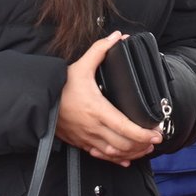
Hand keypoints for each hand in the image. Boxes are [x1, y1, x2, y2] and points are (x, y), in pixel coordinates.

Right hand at [56, 32, 164, 166]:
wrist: (38, 102)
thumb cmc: (60, 86)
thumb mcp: (81, 66)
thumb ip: (100, 50)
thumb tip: (117, 36)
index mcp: (97, 109)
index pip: (125, 127)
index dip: (143, 134)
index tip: (157, 134)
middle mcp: (93, 127)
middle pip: (123, 144)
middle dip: (142, 145)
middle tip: (155, 142)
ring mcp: (87, 138)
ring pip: (114, 153)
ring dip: (132, 153)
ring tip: (145, 149)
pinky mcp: (80, 143)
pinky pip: (101, 156)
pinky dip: (116, 159)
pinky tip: (126, 159)